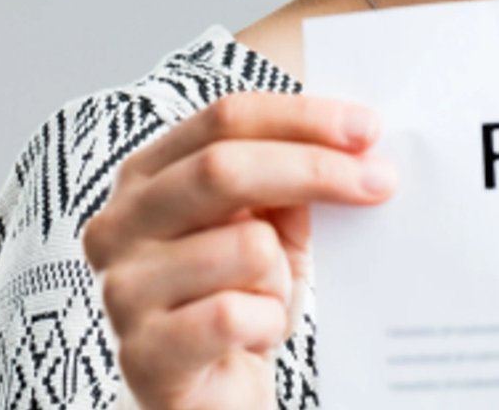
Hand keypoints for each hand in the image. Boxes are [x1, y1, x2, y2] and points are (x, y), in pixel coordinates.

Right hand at [82, 91, 394, 409]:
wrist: (205, 399)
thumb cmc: (238, 302)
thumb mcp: (271, 229)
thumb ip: (290, 182)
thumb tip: (353, 146)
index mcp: (145, 177)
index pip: (224, 119)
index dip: (301, 118)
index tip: (367, 128)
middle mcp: (118, 225)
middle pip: (224, 168)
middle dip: (314, 170)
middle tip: (380, 182)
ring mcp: (121, 290)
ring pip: (244, 247)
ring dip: (281, 277)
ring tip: (267, 300)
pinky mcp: (142, 353)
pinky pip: (232, 314)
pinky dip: (266, 323)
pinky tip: (255, 336)